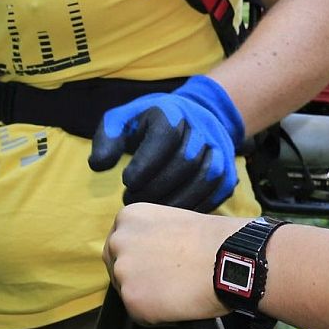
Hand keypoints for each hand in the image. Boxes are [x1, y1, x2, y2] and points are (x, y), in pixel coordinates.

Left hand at [88, 75, 244, 212]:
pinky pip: (217, 192)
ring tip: (150, 212)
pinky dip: (194, 207)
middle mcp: (202, 127)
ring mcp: (220, 149)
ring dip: (175, 201)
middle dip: (156, 186)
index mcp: (173, 111)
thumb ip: (107, 139)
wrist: (191, 119)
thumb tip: (98, 165)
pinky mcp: (229, 171)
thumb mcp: (123, 121)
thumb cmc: (147, 125)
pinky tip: (171, 217)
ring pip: (205, 178)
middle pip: (186, 160)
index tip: (126, 182)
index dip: (146, 162)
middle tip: (132, 201)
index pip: (166, 135)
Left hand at [104, 203, 245, 324]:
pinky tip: (178, 302)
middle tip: (163, 281)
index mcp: (128, 218)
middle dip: (136, 276)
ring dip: (147, 295)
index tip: (153, 265)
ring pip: (128, 291)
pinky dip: (156, 315)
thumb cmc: (211, 239)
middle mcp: (118, 242)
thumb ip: (149, 234)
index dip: (137, 258)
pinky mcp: (133, 300)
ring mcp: (123, 272)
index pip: (119, 244)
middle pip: (116, 267)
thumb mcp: (171, 220)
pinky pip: (140, 314)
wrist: (228, 257)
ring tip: (177, 289)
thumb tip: (146, 253)